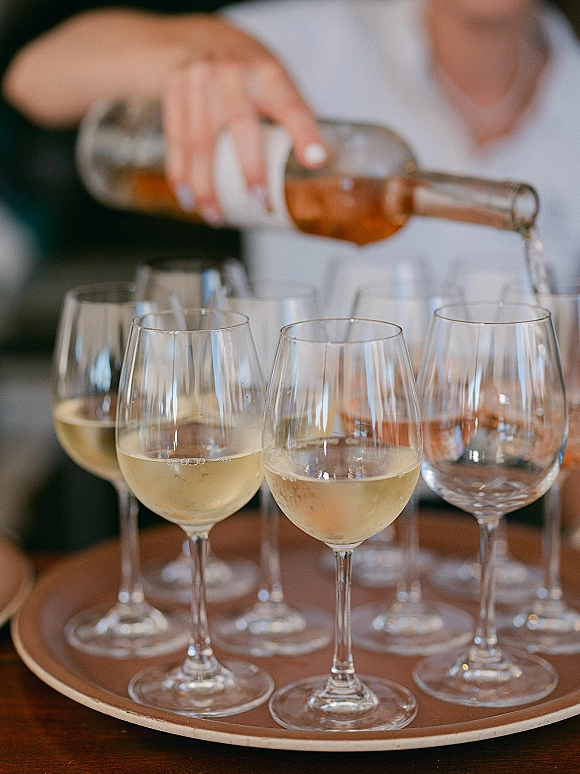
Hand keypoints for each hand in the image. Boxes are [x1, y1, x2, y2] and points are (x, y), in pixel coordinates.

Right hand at [161, 16, 326, 223]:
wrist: (197, 37)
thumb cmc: (246, 69)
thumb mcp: (275, 80)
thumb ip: (293, 117)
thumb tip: (316, 165)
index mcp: (267, 72)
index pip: (292, 106)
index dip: (305, 134)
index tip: (316, 160)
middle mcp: (232, 73)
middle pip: (240, 124)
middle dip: (250, 167)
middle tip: (259, 201)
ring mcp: (198, 81)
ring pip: (199, 141)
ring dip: (206, 185)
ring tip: (216, 216)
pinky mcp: (173, 91)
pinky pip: (176, 141)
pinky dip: (180, 174)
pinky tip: (187, 198)